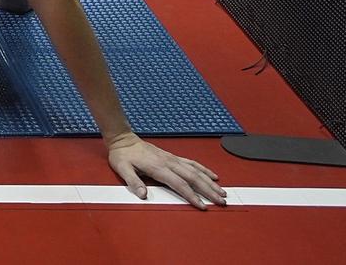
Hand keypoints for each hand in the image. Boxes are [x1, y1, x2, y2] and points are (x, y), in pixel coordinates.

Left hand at [105, 133, 226, 208]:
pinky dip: (204, 170)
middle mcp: (169, 162)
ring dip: (210, 182)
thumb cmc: (123, 155)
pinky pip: (192, 163)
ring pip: (196, 171)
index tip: (203, 206)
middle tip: (221, 201)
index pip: (179, 184)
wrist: (123, 140)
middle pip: (193, 178)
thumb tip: (143, 194)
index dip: (192, 196)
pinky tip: (213, 176)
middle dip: (208, 190)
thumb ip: (133, 181)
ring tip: (222, 192)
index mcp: (158, 167)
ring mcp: (172, 159)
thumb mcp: (122, 168)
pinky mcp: (173, 157)